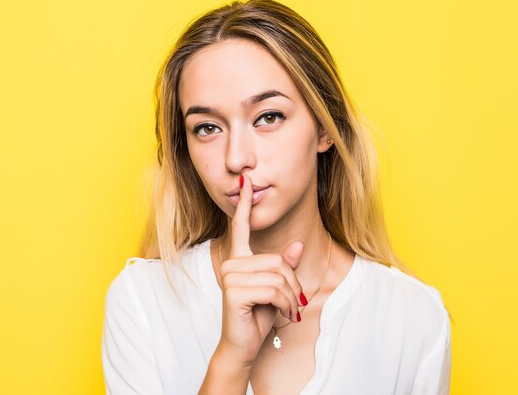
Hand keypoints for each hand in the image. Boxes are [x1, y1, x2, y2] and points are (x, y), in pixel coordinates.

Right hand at [217, 173, 305, 367]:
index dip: (244, 204)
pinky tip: (283, 315)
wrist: (243, 346)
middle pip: (277, 260)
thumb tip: (298, 245)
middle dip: (292, 285)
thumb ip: (285, 267)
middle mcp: (231, 264)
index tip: (245, 181)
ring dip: (291, 298)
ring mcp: (230, 277)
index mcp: (239, 259)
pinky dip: (286, 305)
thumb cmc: (258, 316)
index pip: (240, 226)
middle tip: (293, 304)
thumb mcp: (278, 290)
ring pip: (278, 276)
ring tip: (289, 312)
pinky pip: (273, 290)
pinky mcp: (234, 291)